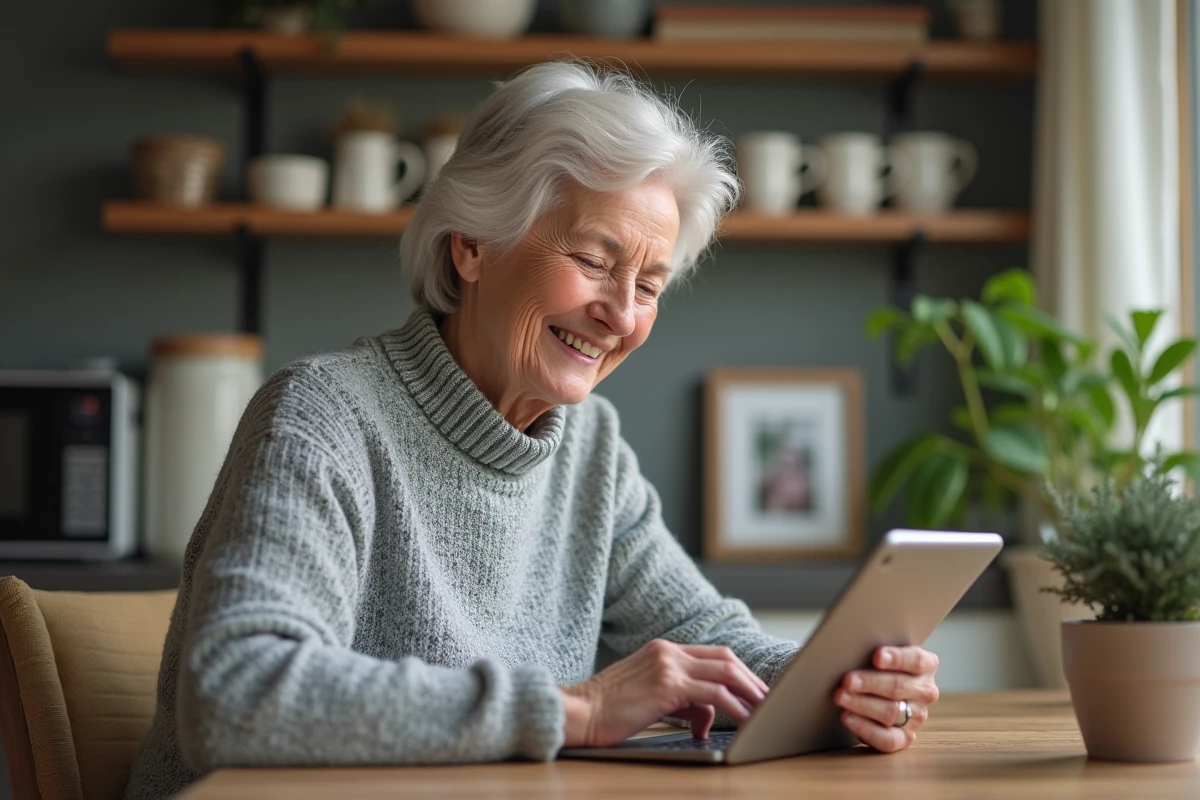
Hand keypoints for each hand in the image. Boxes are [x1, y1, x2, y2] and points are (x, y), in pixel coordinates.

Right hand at [559, 639, 769, 746]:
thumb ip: (682, 702)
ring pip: (725, 671)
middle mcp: (667, 651)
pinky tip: (744, 719)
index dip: (738, 670)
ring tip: (764, 709)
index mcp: (662, 650)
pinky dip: (734, 706)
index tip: (754, 688)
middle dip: (750, 679)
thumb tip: (707, 718)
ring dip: (749, 691)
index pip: (712, 654)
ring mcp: (667, 665)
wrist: (578, 713)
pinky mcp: (667, 685)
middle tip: (767, 698)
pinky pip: (713, 694)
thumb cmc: (608, 711)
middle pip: (724, 658)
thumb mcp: (651, 700)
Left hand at [834, 645, 939, 753]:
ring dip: (862, 704)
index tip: (877, 656)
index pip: (917, 660)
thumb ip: (876, 653)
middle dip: (870, 683)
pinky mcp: (905, 738)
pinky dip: (865, 728)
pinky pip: (888, 739)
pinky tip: (847, 717)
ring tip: (840, 696)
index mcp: (927, 665)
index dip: (897, 659)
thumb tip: (850, 649)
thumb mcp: (883, 654)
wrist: (879, 689)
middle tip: (848, 680)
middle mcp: (926, 691)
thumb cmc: (879, 666)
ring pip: (891, 712)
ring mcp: (918, 716)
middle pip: (899, 686)